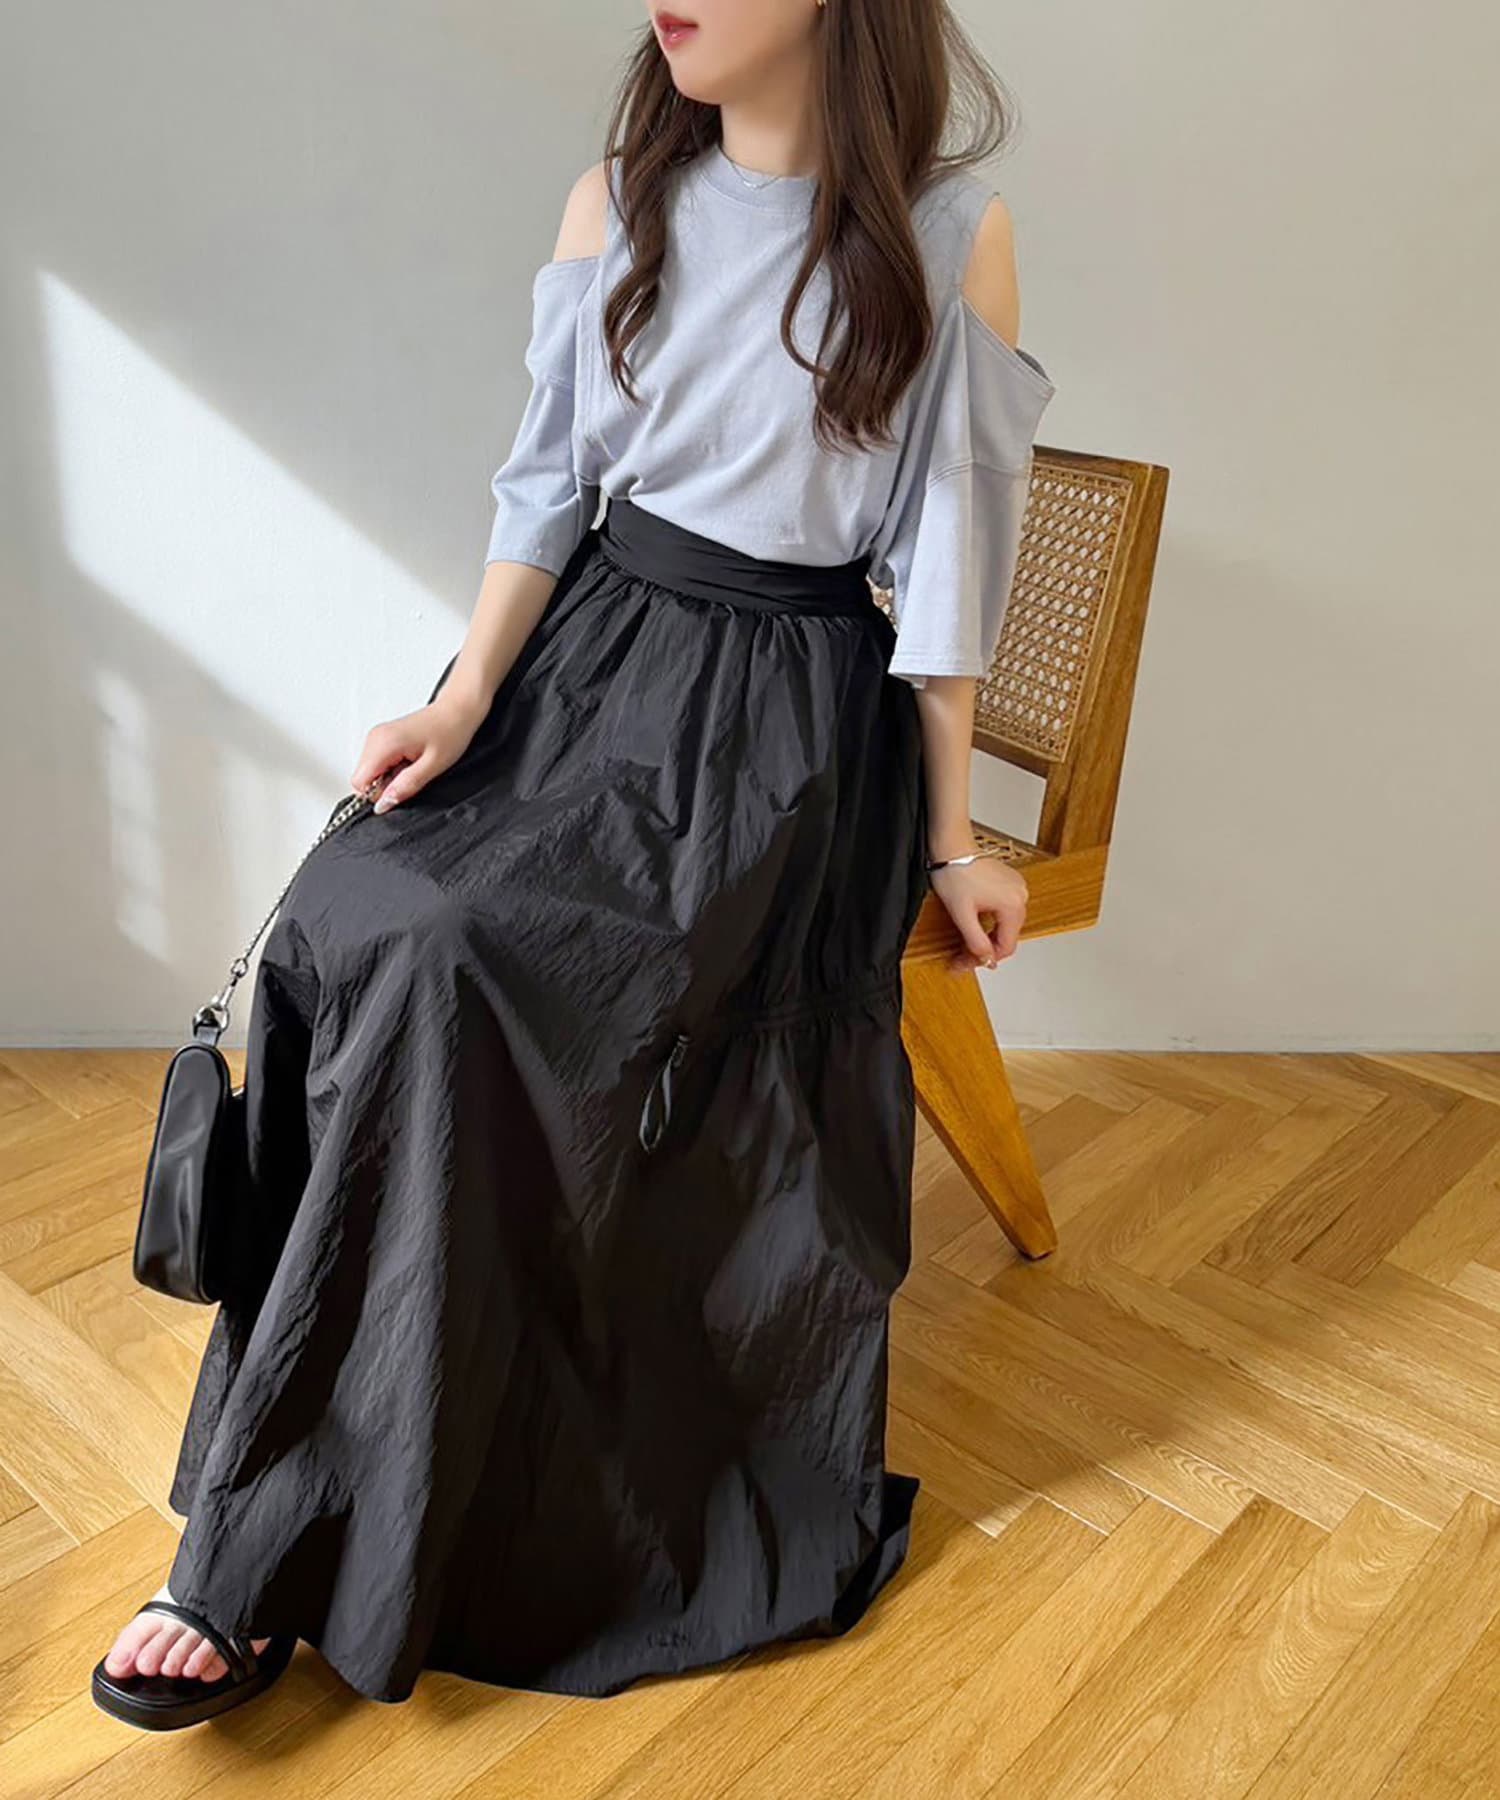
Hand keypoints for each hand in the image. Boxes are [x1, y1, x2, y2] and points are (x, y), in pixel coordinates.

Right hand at [350, 691, 490, 813]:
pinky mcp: (382, 738)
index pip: (359, 783)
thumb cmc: (450, 732)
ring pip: (370, 772)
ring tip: (413, 765)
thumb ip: (405, 787)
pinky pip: (378, 764)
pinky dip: (392, 769)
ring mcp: (377, 737)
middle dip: (386, 785)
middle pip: (362, 778)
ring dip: (390, 777)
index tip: (400, 788)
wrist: (456, 712)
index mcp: (384, 743)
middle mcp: (375, 738)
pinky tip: (410, 760)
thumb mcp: (432, 767)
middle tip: (412, 774)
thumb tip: (382, 805)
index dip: (378, 794)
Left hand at [928, 848, 1027, 972]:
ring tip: (964, 943)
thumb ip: (975, 940)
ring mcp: (1016, 888)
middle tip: (961, 957)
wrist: (951, 847)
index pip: (1007, 946)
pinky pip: (1003, 911)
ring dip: (986, 936)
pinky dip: (989, 921)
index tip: (966, 964)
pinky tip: (974, 925)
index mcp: (1013, 904)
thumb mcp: (962, 914)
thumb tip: (985, 959)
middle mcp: (1020, 896)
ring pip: (1004, 925)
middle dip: (984, 949)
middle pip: (1006, 936)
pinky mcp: (1008, 884)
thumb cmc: (955, 872)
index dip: (986, 959)